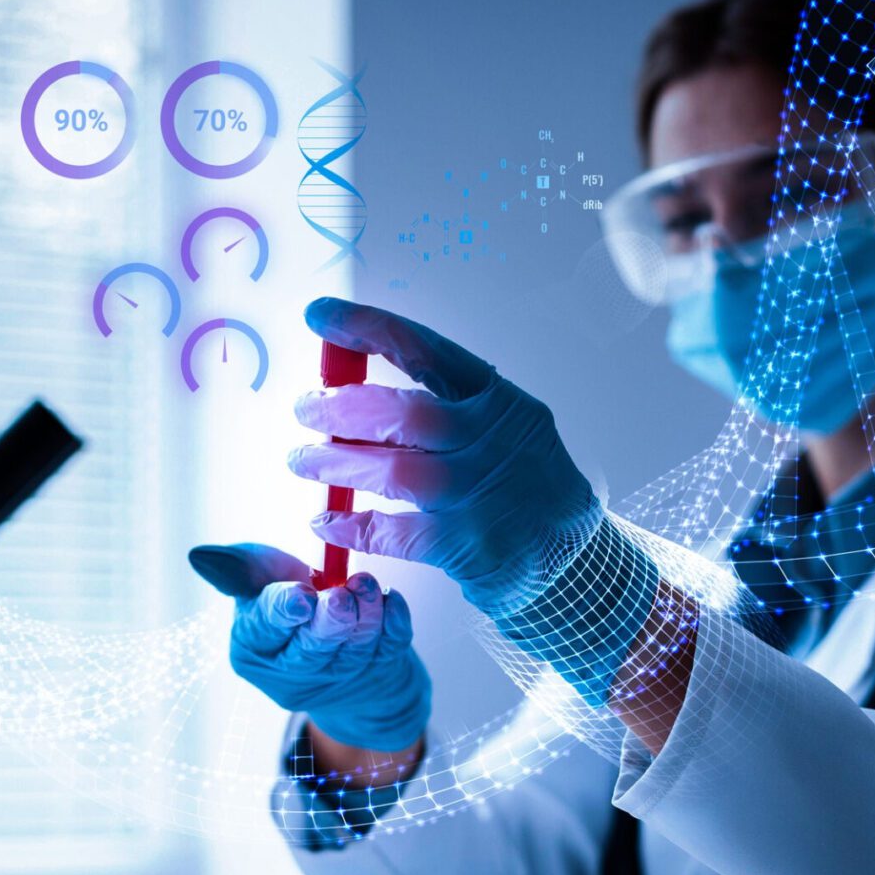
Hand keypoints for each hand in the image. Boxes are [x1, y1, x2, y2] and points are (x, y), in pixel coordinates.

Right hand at [187, 542, 429, 753]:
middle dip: (329, 622)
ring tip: (368, 585)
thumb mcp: (261, 579)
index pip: (266, 629)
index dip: (284, 611)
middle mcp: (292, 671)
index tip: (301, 595)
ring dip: (365, 616)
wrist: (339, 640)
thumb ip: (238, 568)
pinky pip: (390, 649)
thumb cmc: (292, 598)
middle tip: (341, 596)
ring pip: (353, 650)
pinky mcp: (378, 671)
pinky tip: (391, 599)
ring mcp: (338, 677)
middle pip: (311, 650)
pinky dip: (394, 624)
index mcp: (254, 646)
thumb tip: (198, 557)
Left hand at [291, 297, 598, 614]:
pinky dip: (352, 526)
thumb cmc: (521, 485)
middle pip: (403, 413)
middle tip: (305, 410)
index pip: (426, 350)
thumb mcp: (501, 428)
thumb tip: (352, 391)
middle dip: (340, 409)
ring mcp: (481, 496)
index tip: (320, 316)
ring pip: (392, 472)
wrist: (572, 558)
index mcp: (497, 401)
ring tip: (301, 461)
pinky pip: (393, 532)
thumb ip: (440, 407)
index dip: (367, 328)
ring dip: (335, 465)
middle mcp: (493, 442)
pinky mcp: (467, 546)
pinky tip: (327, 521)